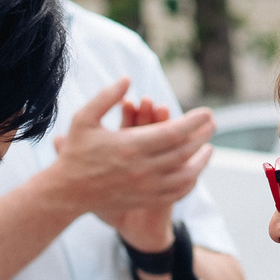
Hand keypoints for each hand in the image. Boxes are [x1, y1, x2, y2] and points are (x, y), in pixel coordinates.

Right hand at [43, 78, 213, 230]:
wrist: (66, 193)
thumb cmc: (74, 153)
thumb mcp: (84, 119)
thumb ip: (106, 97)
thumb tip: (128, 79)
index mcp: (130, 146)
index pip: (174, 132)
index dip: (194, 121)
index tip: (207, 112)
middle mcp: (142, 168)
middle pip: (184, 151)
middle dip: (202, 136)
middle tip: (213, 124)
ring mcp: (145, 187)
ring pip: (185, 174)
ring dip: (201, 161)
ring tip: (209, 148)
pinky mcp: (144, 200)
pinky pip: (175, 193)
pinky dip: (189, 182)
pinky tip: (193, 173)